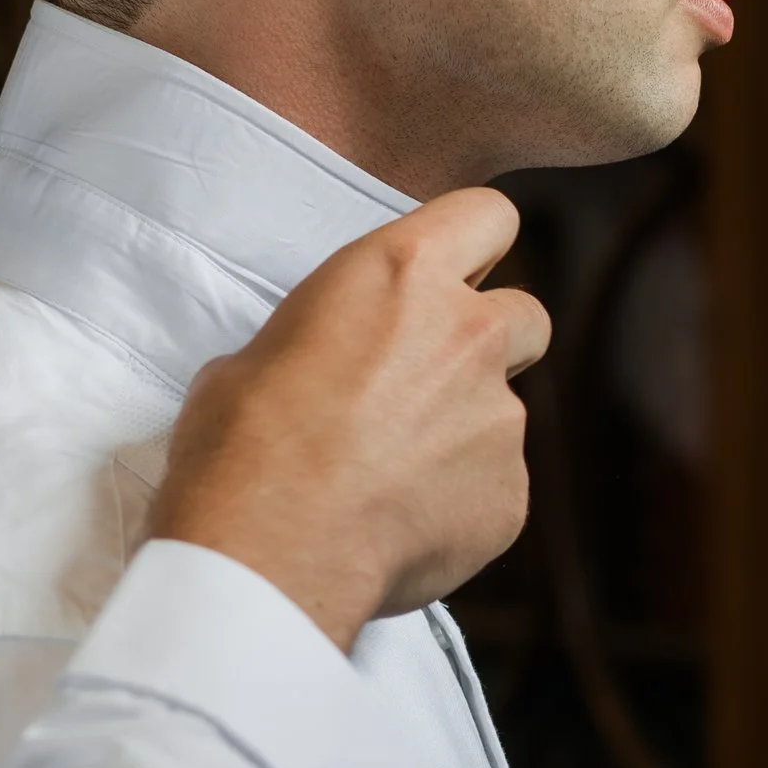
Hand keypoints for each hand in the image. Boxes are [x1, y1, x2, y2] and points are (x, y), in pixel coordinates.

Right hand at [152, 192, 548, 651]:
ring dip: (465, 432)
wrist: (267, 553)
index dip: (475, 243)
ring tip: (390, 476)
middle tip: (426, 383)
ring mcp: (500, 419)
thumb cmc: (241, 446)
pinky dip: (459, 502)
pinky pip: (497, 487)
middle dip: (490, 342)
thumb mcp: (255, 357)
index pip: (488, 215)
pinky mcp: (510, 496)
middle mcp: (469, 333)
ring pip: (505, 411)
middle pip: (527, 314)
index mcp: (402, 273)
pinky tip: (399, 523)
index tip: (453, 273)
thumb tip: (323, 372)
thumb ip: (325, 343)